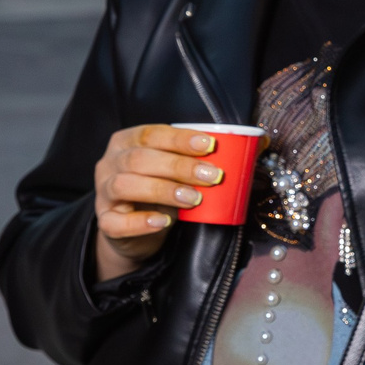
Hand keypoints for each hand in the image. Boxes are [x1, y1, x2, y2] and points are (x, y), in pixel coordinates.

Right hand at [89, 125, 226, 281]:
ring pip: (126, 185)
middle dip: (179, 166)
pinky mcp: (105, 222)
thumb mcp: (179, 170)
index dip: (180, 138)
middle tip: (212, 176)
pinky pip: (117, 222)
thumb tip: (261, 141)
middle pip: (141, 158)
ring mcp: (104, 193)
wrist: (134, 230)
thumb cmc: (160, 191)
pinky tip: (164, 221)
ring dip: (163, 190)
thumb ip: (206, 156)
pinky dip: (140, 222)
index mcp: (127, 142)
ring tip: (194, 199)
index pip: (152, 134)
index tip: (210, 145)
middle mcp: (110, 163)